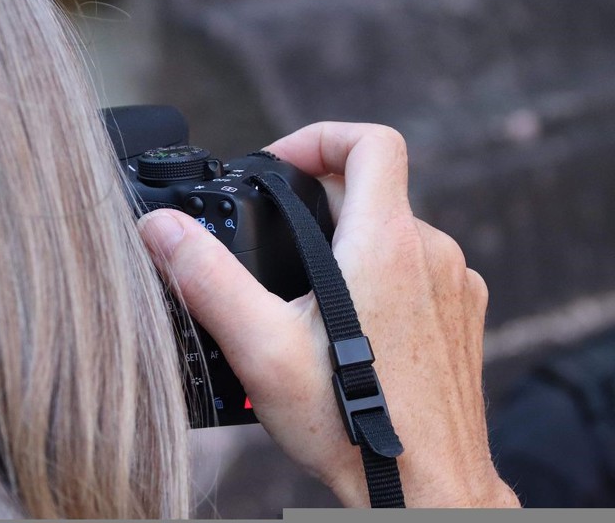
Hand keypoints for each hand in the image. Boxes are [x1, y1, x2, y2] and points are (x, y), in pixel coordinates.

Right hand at [137, 122, 518, 506]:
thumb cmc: (351, 425)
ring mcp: (454, 284)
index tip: (283, 165)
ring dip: (350, 242)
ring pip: (396, 231)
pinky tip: (353, 323)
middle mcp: (430, 251)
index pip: (371, 142)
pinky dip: (382, 274)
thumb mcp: (261, 348)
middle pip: (376, 188)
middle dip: (321, 201)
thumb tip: (161, 230)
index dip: (321, 136)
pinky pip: (419, 268)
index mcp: (386, 242)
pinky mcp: (462, 315)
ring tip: (308, 291)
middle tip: (278, 239)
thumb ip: (206, 277)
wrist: (426, 489)